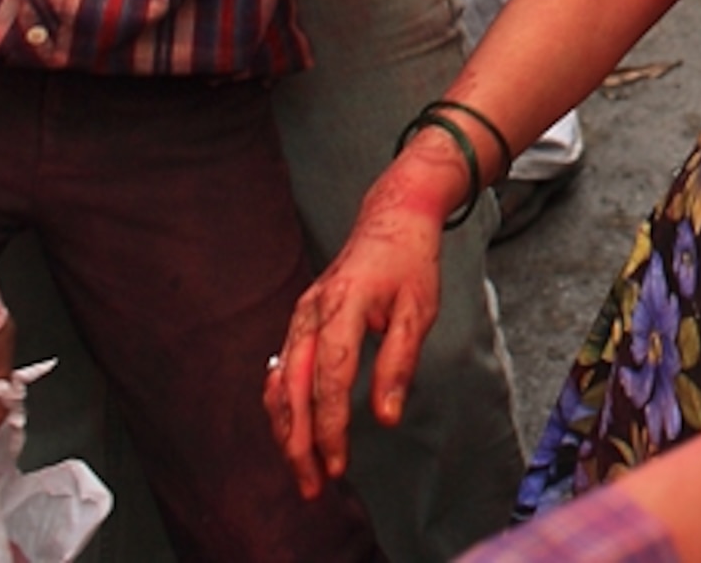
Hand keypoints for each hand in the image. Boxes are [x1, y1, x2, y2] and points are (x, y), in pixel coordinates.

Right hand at [267, 145, 452, 497]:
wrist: (392, 216)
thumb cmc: (411, 262)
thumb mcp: (420, 309)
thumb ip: (400, 363)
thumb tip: (385, 419)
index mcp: (345, 305)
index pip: (331, 377)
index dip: (332, 425)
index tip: (338, 463)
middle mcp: (313, 311)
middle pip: (294, 388)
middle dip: (300, 442)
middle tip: (312, 484)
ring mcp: (301, 314)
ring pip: (280, 384)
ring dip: (287, 430)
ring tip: (300, 468)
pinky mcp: (300, 319)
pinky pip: (282, 369)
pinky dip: (282, 405)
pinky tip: (290, 431)